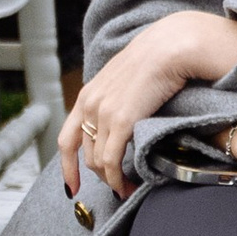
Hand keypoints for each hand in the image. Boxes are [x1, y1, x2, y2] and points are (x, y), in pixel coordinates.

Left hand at [62, 9, 236, 198]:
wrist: (169, 47)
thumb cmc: (156, 61)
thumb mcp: (125, 81)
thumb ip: (117, 101)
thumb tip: (125, 123)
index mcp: (88, 95)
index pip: (68, 138)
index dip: (67, 166)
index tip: (71, 187)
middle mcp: (89, 104)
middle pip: (86, 155)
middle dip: (100, 176)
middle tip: (119, 186)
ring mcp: (103, 113)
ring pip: (99, 162)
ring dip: (112, 180)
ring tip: (128, 188)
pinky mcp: (120, 120)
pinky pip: (112, 161)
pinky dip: (117, 179)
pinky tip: (128, 185)